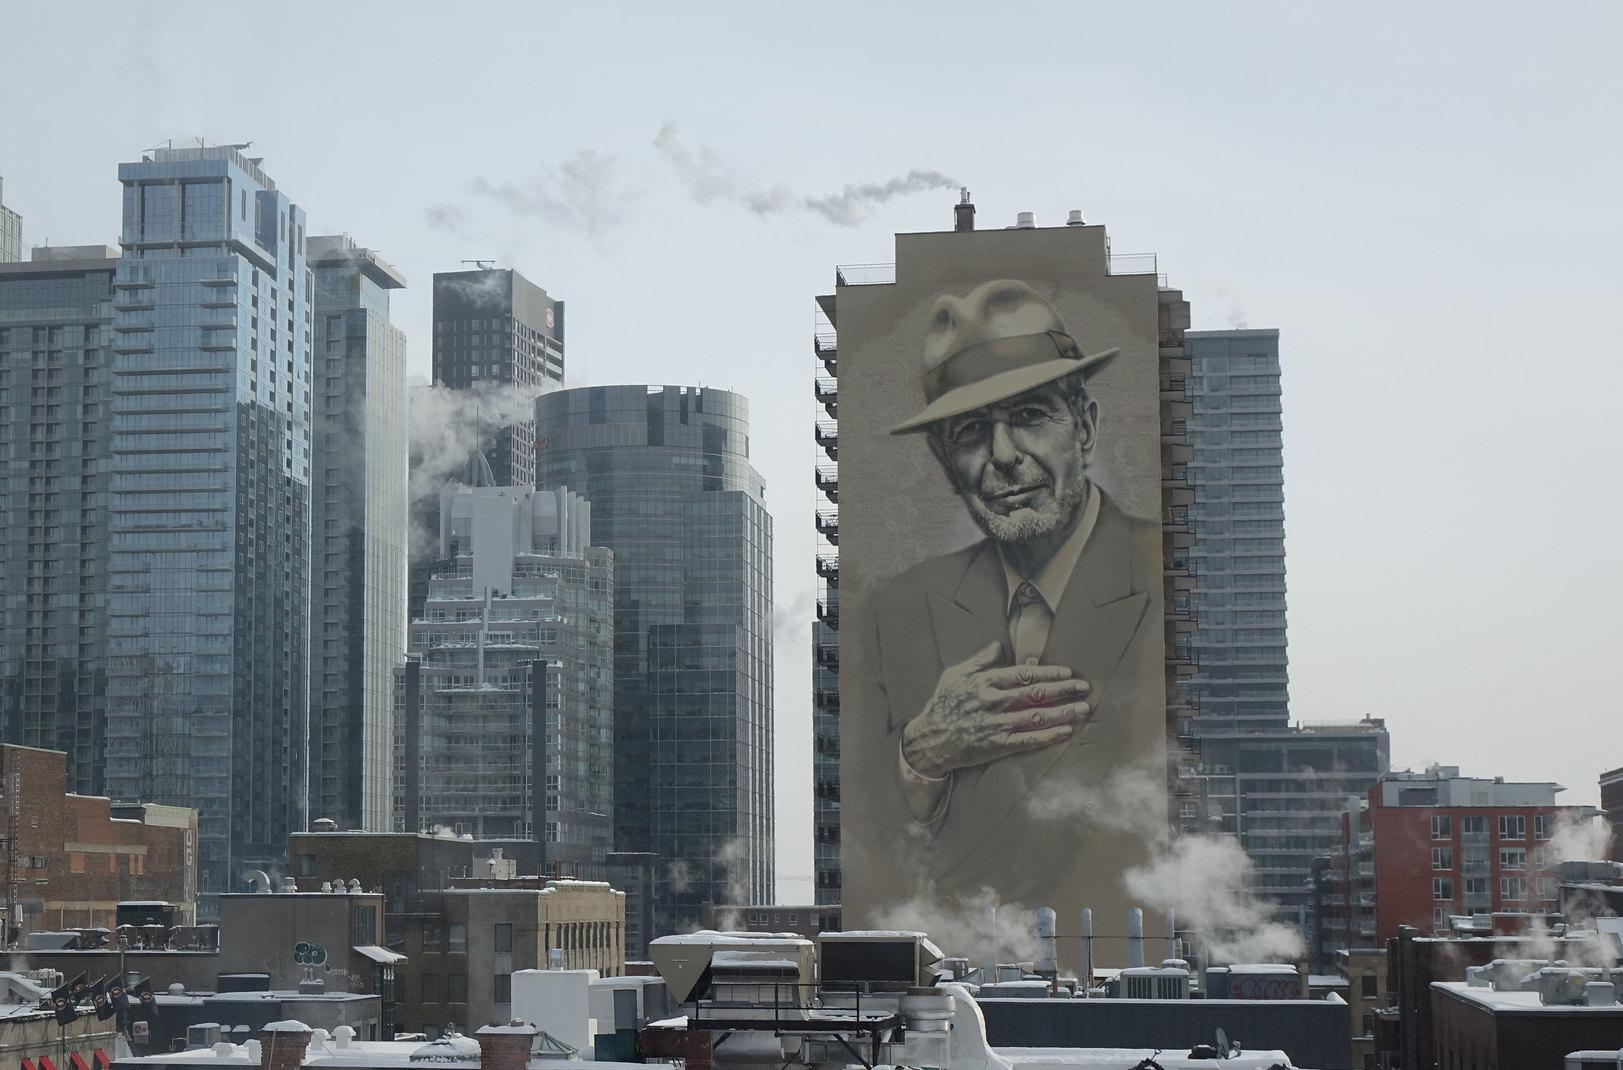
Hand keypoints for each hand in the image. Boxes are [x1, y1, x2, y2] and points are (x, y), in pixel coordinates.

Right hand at [900, 641, 1091, 779]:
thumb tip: (998, 645)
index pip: (1023, 674)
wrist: (930, 741)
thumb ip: (978, 660)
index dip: (1048, 672)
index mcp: (984, 682)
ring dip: (1063, 712)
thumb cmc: (942, 705)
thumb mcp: (954, 675)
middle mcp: (993, 702)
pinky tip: (1066, 731)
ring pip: (1037, 716)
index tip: (1067, 673)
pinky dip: (1049, 735)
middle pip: (1035, 693)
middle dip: (1063, 689)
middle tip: (1084, 687)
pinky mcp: (997, 745)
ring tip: (1083, 708)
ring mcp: (996, 725)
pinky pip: (1028, 740)